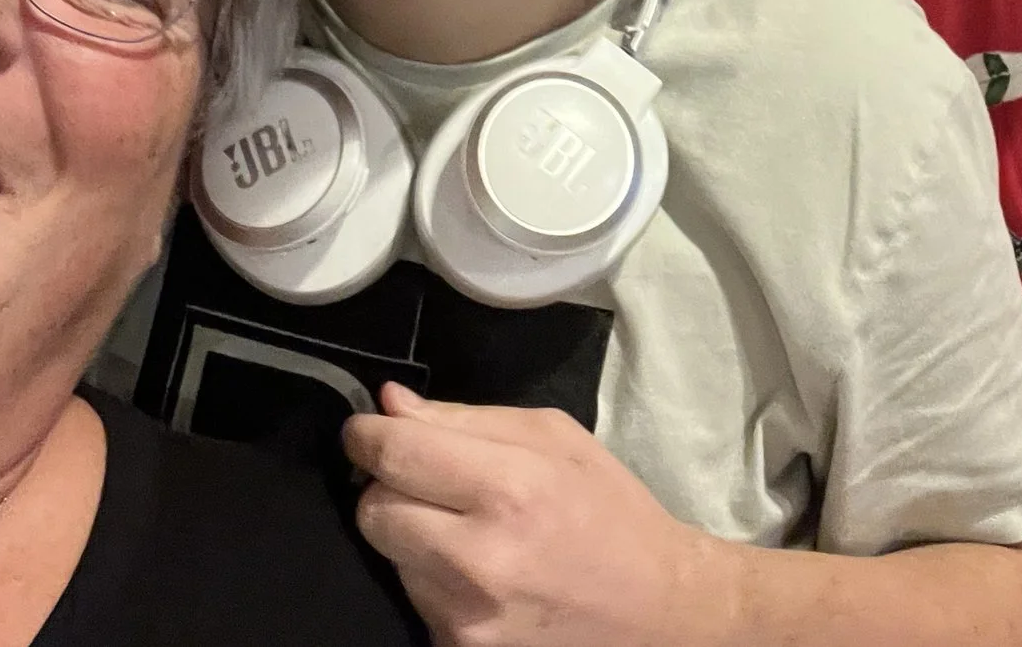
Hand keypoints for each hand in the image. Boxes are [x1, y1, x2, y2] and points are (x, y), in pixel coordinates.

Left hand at [345, 383, 727, 646]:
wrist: (656, 611)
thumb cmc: (610, 512)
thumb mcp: (556, 439)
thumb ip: (467, 419)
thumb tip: (391, 406)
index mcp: (510, 488)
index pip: (394, 454)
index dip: (367, 435)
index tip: (366, 430)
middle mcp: (479, 558)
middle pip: (373, 510)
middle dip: (390, 487)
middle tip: (428, 482)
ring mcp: (465, 615)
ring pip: (389, 556)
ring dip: (413, 535)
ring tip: (467, 531)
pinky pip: (415, 598)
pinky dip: (432, 579)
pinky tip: (476, 572)